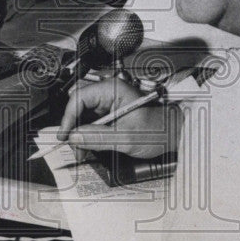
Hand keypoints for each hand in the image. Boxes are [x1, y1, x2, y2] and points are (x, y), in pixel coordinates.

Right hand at [57, 76, 179, 158]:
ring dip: (79, 134)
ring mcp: (108, 103)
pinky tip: (89, 147)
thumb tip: (75, 137)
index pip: (79, 98)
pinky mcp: (110, 114)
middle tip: (74, 146)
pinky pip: (91, 122)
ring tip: (82, 151)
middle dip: (73, 127)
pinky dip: (87, 136)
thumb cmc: (159, 129)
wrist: (174, 133)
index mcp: (112, 89)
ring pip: (82, 116)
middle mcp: (108, 93)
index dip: (68, 117)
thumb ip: (98, 137)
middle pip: (78, 106)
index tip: (65, 135)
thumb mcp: (126, 137)